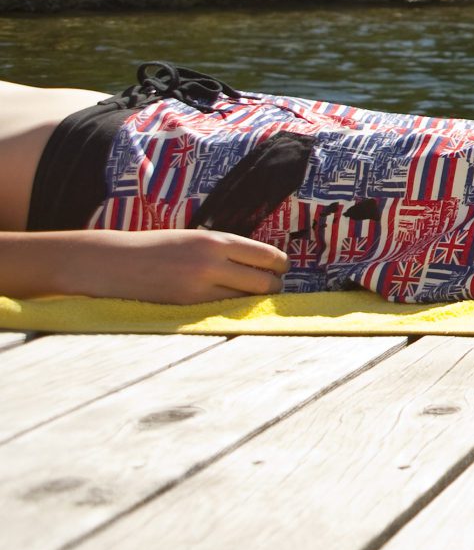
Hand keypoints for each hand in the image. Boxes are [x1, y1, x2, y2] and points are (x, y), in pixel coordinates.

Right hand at [65, 228, 289, 302]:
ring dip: (256, 300)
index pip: (267, 256)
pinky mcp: (187, 307)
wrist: (115, 263)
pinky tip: (233, 306)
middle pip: (264, 282)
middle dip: (273, 286)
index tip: (282, 268)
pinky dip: (234, 309)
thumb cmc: (158, 247)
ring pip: (247, 300)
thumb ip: (225, 249)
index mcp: (215, 240)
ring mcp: (199, 287)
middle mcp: (211, 262)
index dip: (280, 265)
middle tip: (273, 286)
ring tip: (254, 297)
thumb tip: (261, 262)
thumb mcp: (195, 238)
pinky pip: (224, 311)